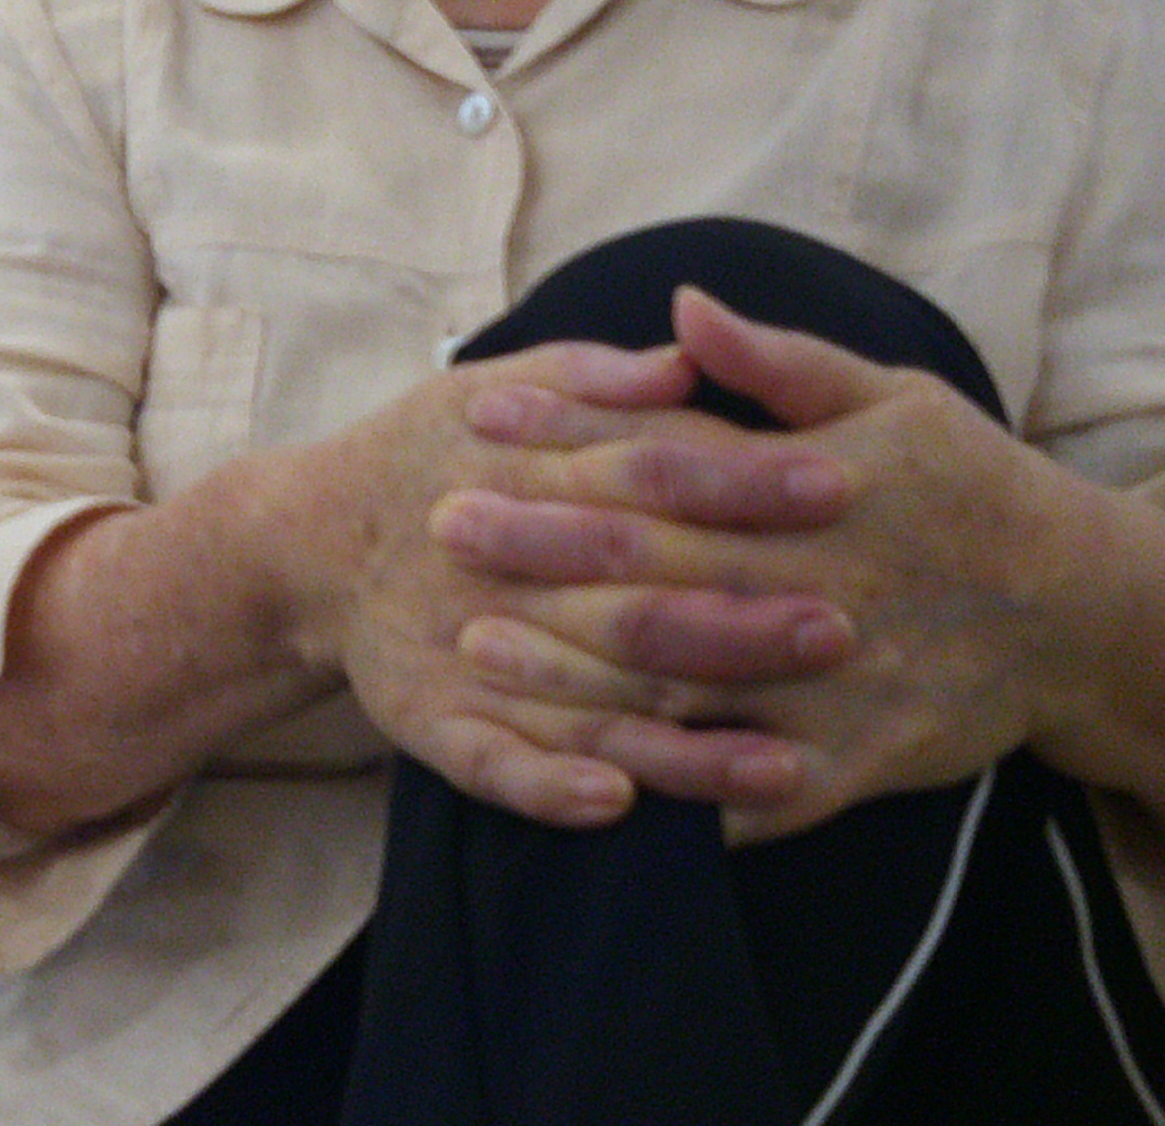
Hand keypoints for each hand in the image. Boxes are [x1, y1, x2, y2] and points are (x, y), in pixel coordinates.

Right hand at [255, 336, 856, 830]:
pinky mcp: (441, 725)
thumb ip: (595, 378)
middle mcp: (512, 576)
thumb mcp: (499, 387)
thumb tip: (688, 356)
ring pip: (587, 710)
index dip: (745, 482)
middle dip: (739, 621)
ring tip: (783, 771)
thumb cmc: (435, 450)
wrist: (319, 540)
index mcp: (533, 479)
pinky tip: (623, 809)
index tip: (841, 486)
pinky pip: (497, 767)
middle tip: (846, 630)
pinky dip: (553, 790)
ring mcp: (475, 660)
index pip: (655, 476)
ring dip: (682, 748)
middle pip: (636, 602)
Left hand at [431, 289, 1065, 841]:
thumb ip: (780, 365)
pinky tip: (583, 776)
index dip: (571, 436)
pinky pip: (748, 787)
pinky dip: (669, 785)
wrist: (1090, 617)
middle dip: (543, 548)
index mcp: (821, 486)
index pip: (672, 456)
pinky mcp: (855, 763)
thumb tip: (681, 304)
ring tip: (474, 646)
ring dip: (574, 668)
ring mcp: (835, 681)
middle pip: (659, 568)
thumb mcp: (896, 401)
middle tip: (441, 524)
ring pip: (686, 682)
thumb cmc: (974, 489)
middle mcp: (820, 583)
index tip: (478, 417)